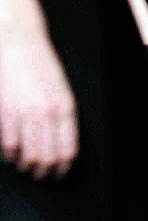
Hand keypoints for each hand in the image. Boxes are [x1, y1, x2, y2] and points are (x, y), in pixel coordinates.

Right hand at [1, 27, 77, 178]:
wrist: (18, 44)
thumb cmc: (41, 68)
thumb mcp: (62, 92)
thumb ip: (63, 118)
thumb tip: (62, 148)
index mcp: (66, 109)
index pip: (68, 150)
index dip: (63, 168)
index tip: (58, 174)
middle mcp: (47, 113)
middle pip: (47, 158)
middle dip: (44, 172)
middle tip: (41, 175)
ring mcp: (24, 113)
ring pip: (27, 156)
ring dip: (26, 167)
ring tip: (25, 167)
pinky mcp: (4, 112)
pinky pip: (7, 145)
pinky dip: (9, 156)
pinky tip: (11, 155)